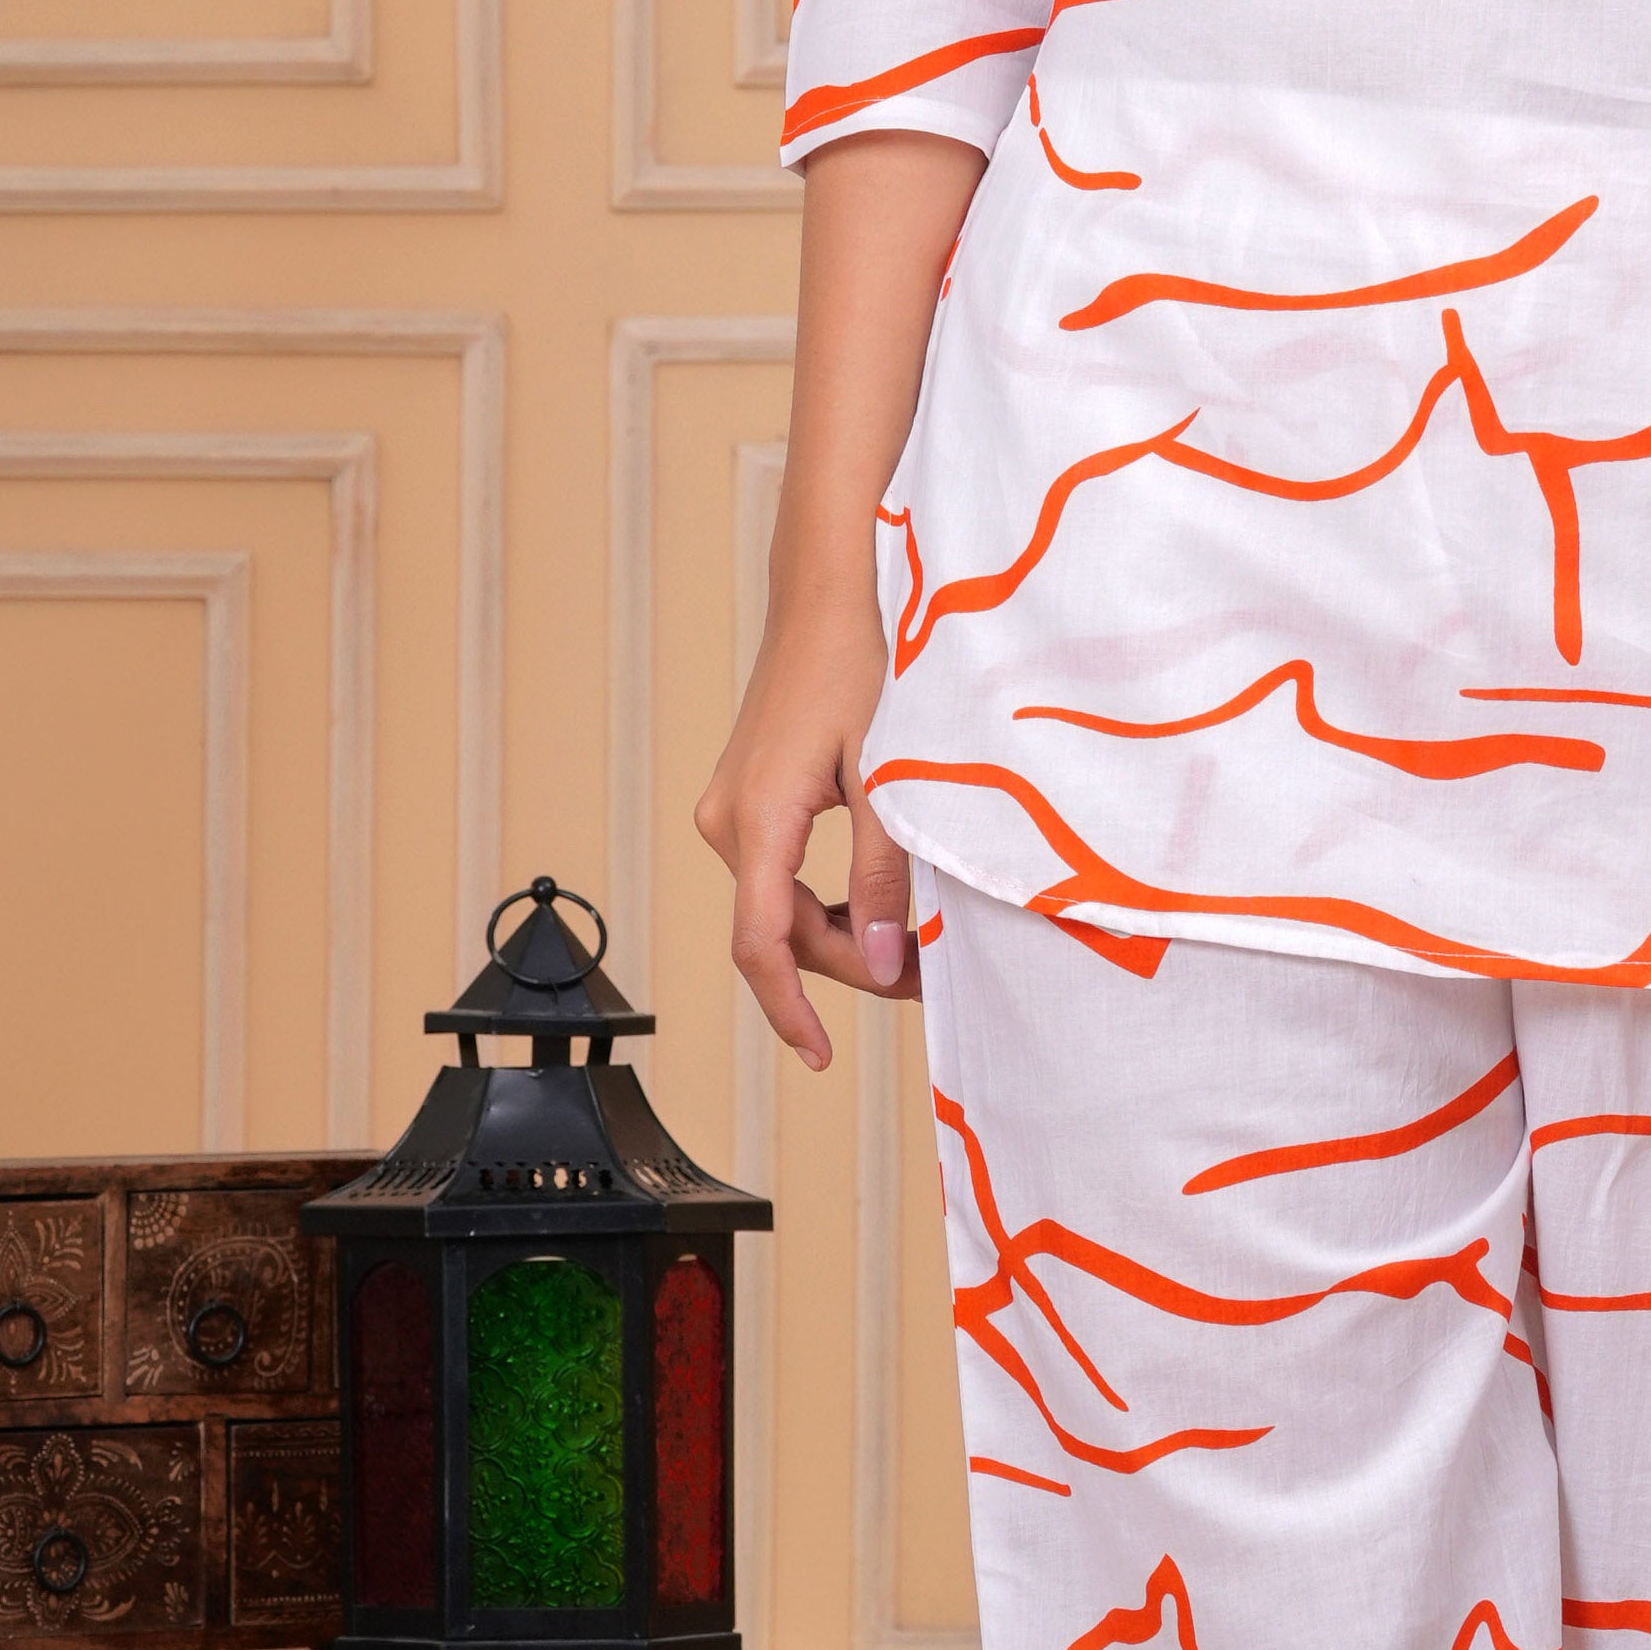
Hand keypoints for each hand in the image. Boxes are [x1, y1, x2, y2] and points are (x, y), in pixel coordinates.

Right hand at [694, 595, 919, 1065]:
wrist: (828, 592)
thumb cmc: (862, 663)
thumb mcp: (890, 776)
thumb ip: (886, 875)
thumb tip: (882, 961)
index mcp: (757, 821)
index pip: (762, 945)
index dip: (789, 1012)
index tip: (820, 1056)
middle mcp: (728, 821)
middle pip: (778, 934)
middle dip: (847, 967)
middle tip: (922, 979)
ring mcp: (730, 809)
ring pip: (779, 908)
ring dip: (837, 935)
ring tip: (908, 944)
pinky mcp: (745, 799)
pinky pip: (778, 876)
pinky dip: (822, 901)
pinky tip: (873, 904)